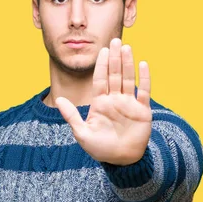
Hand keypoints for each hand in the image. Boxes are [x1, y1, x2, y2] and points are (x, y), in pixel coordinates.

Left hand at [56, 38, 151, 165]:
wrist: (121, 161)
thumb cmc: (100, 149)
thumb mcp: (82, 132)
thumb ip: (71, 115)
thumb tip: (58, 99)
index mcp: (100, 103)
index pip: (100, 79)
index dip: (101, 65)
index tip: (102, 50)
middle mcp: (114, 100)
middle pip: (114, 74)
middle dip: (114, 58)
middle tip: (115, 40)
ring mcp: (128, 104)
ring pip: (128, 79)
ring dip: (127, 63)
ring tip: (127, 47)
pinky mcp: (142, 111)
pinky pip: (143, 91)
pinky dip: (144, 78)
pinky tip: (143, 64)